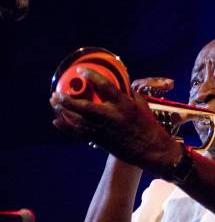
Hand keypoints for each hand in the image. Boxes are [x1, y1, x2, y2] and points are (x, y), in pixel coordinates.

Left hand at [50, 69, 179, 172]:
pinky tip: (57, 122)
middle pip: (83, 106)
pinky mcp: (102, 141)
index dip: (90, 76)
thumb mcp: (142, 106)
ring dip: (64, 112)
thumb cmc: (150, 127)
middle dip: (67, 100)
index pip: (104, 86)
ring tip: (54, 103)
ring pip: (78, 120)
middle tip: (57, 93)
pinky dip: (67, 128)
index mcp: (123, 104)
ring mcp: (104, 130)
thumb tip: (120, 85)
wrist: (153, 150)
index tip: (80, 71)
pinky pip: (80, 134)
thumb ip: (129, 95)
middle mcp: (111, 116)